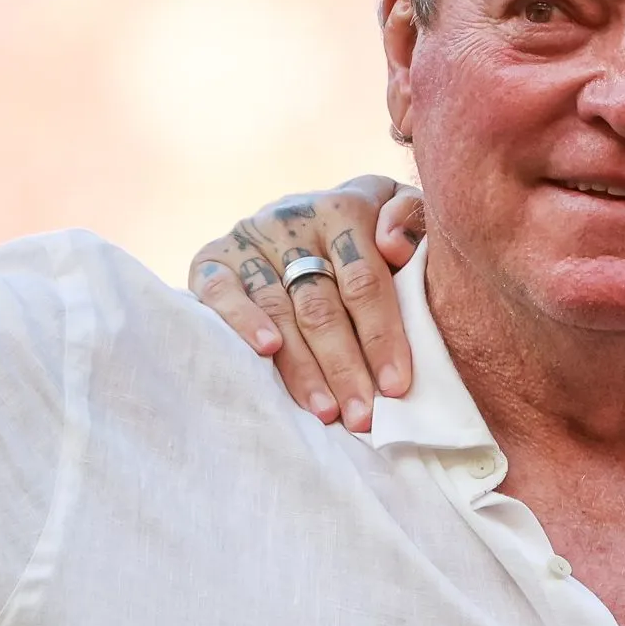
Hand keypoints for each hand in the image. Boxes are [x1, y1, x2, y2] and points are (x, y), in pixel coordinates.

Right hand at [187, 177, 424, 429]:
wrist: (298, 212)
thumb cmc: (364, 230)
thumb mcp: (396, 212)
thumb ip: (411, 219)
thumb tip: (395, 245)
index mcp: (344, 210)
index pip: (365, 283)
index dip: (382, 337)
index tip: (395, 387)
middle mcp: (293, 220)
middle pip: (321, 305)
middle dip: (344, 367)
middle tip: (361, 415)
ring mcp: (250, 239)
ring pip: (278, 309)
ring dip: (301, 367)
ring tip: (324, 411)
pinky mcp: (213, 258)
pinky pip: (220, 292)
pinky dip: (242, 321)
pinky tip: (266, 352)